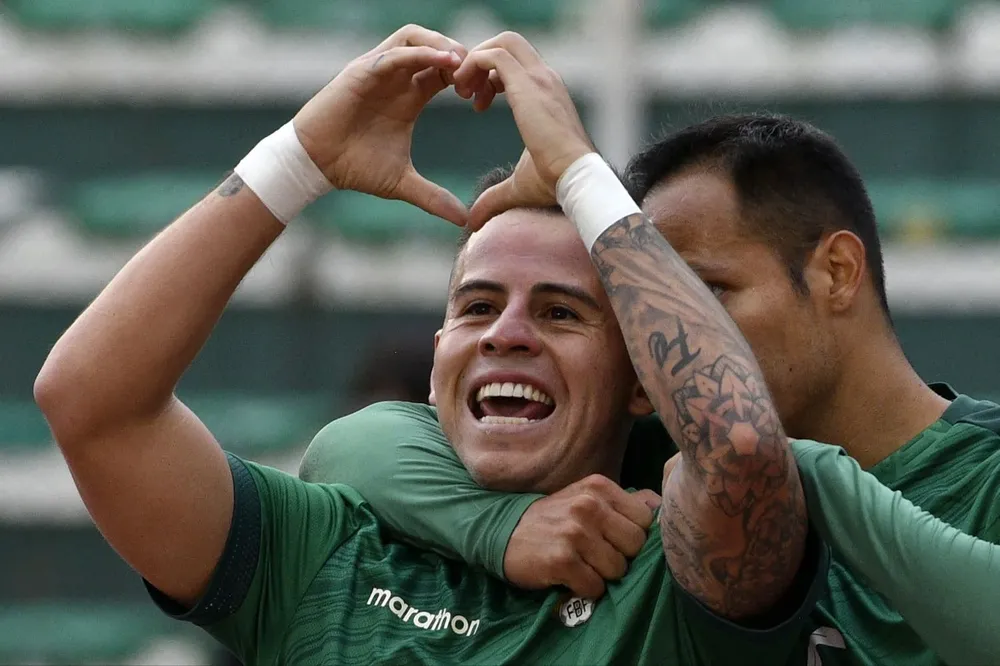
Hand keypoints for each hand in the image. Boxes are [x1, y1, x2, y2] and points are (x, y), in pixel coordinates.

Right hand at [292, 25, 468, 225]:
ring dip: (442, 46)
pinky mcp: (362, 71)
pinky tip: (442, 63)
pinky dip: (420, 52)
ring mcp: (379, 71)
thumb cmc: (355, 167)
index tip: (484, 100)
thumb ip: (433, 198)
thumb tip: (463, 221)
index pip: (448, 71)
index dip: (470, 78)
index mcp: (412, 96)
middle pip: (437, 47)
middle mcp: (398, 78)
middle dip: (462, 57)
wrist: (317, 165)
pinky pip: (394, 52)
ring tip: (462, 64)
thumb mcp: (402, 183)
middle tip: (479, 81)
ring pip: (416, 37)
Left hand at [452, 32, 595, 229]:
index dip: (490, 77)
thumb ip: (495, 196)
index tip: (476, 104)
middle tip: (465, 92)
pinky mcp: (528, 85)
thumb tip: (474, 218)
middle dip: (480, 60)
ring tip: (462, 94)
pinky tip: (465, 96)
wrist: (577, 180)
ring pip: (500, 43)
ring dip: (474, 63)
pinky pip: (492, 56)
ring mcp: (539, 78)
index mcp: (547, 94)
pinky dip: (472, 66)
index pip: (516, 63)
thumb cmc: (557, 185)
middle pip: (508, 42)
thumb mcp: (519, 186)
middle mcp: (545, 79)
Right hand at [504, 474, 659, 598]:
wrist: (504, 533)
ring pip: (618, 569)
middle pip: (636, 545)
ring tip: (582, 565)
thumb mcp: (587, 498)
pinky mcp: (561, 560)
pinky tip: (570, 577)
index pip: (647, 518)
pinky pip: (595, 587)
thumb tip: (664, 508)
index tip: (615, 540)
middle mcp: (588, 505)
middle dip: (621, 557)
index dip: (634, 536)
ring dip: (602, 576)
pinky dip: (585, 589)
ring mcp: (574, 532)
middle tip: (597, 555)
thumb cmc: (554, 519)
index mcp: (599, 487)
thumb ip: (624, 502)